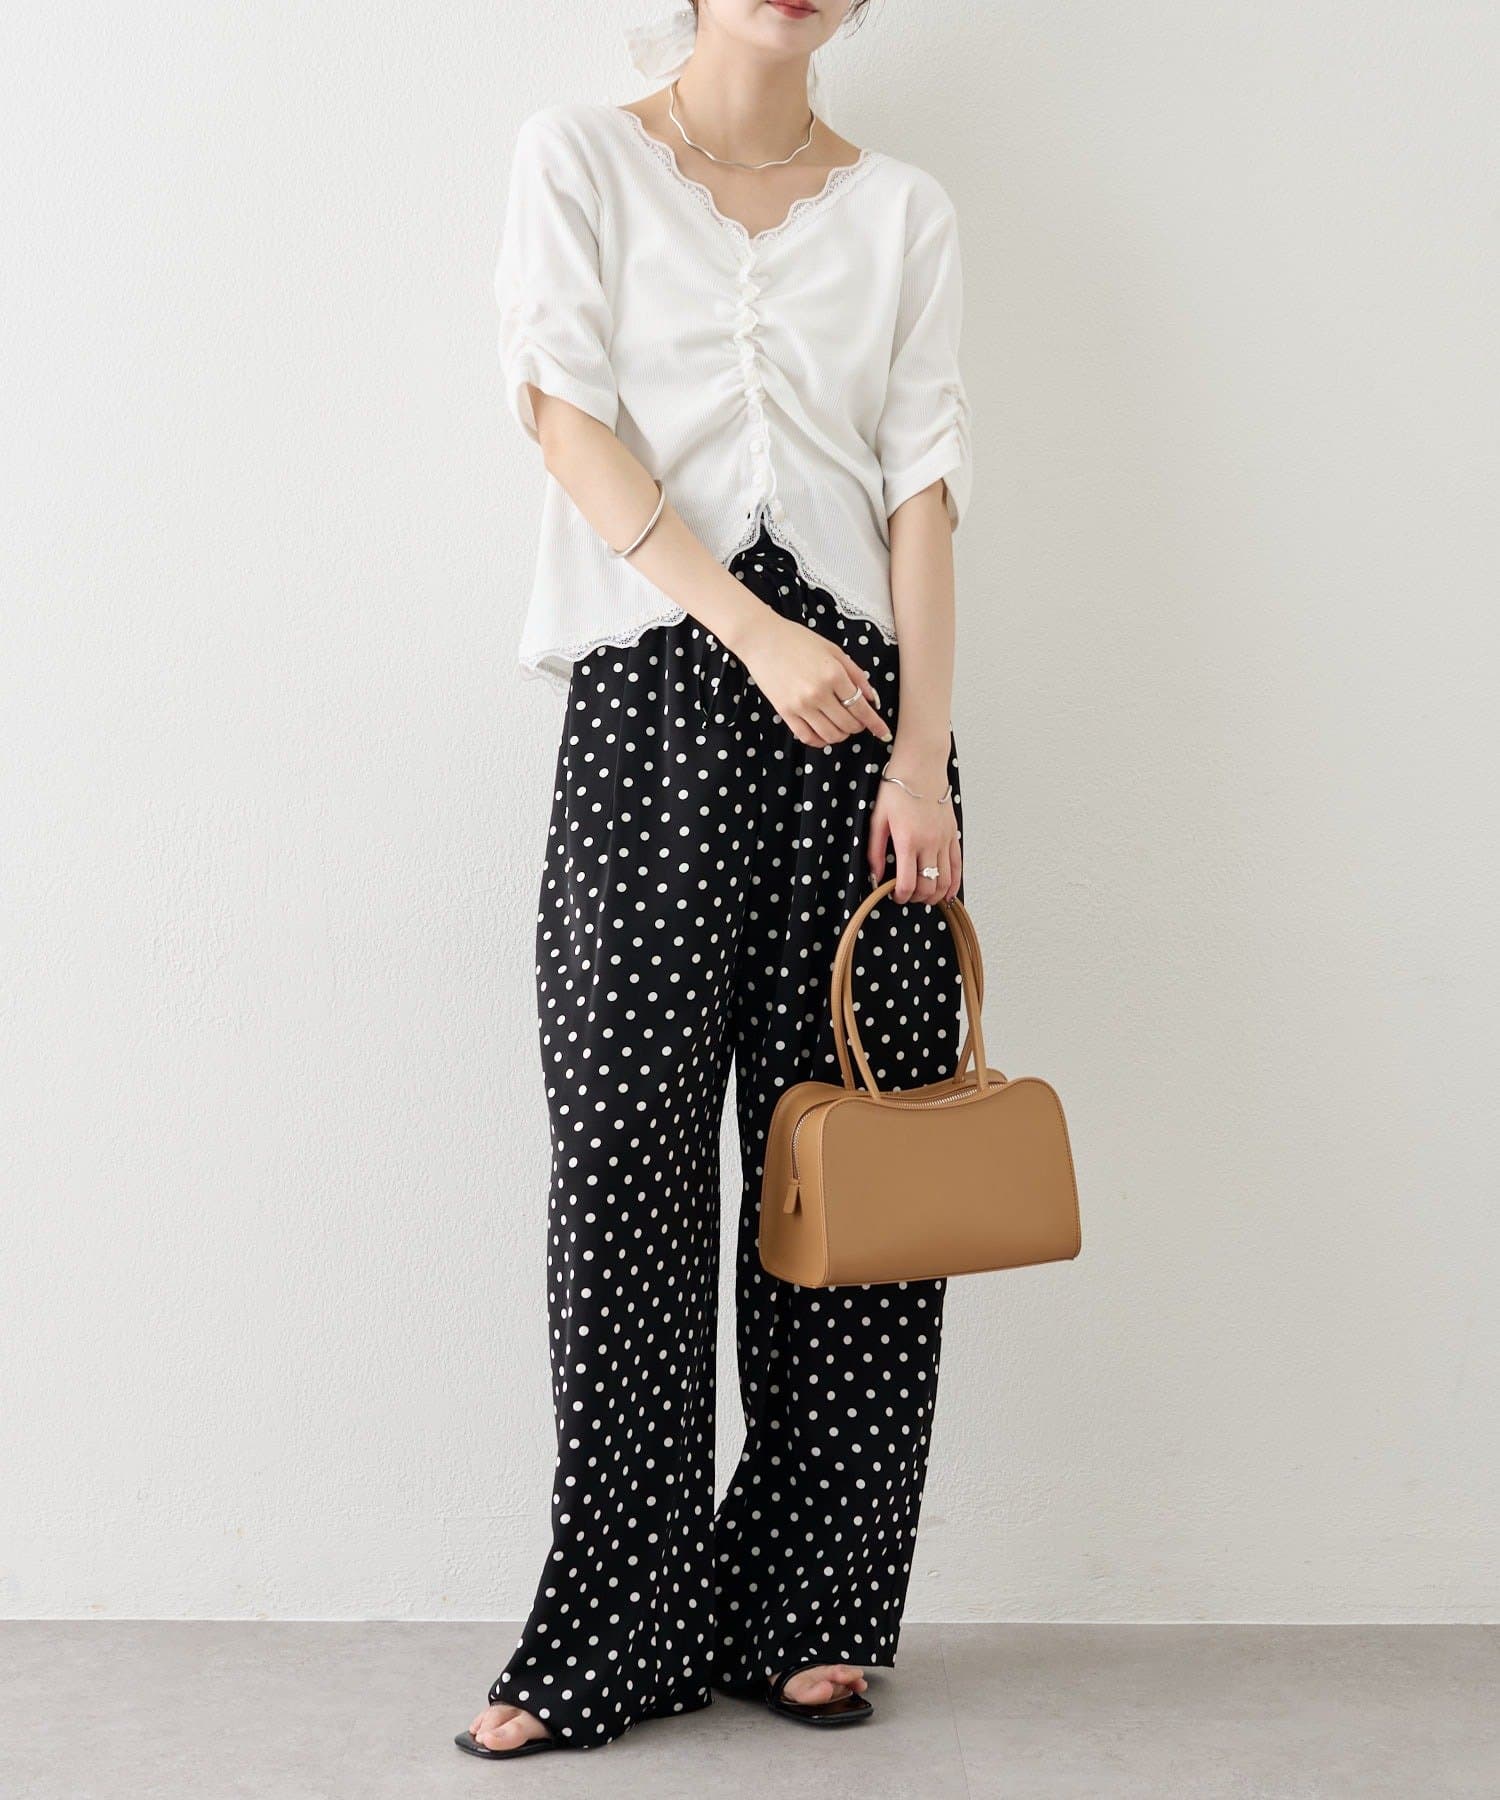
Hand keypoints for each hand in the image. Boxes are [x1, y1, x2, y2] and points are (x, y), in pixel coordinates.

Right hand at [732, 610, 891, 749]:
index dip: (875, 724)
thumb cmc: (799, 640)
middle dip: (859, 727)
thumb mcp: (834, 650)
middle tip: (859, 722)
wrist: (762, 639)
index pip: (861, 708)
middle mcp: (818, 692)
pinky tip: (825, 733)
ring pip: (830, 734)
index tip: (884, 734)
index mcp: (834, 674)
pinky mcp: (785, 712)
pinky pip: (808, 737)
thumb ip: (856, 675)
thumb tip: (872, 699)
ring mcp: (800, 705)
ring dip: (841, 735)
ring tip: (842, 727)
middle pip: (848, 724)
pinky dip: (820, 740)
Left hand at [866, 757, 960, 903]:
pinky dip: (954, 882)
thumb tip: (875, 876)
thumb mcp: (877, 819)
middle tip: (907, 896)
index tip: (894, 896)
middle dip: (917, 898)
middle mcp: (929, 843)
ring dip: (935, 895)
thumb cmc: (897, 789)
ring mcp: (944, 840)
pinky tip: (947, 892)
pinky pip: (958, 865)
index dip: (900, 897)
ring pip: (946, 880)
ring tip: (924, 896)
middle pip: (928, 886)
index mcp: (908, 841)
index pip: (908, 883)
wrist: (921, 766)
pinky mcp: (953, 834)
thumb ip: (875, 851)